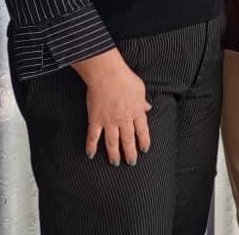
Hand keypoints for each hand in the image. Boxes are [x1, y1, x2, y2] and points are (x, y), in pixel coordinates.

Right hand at [72, 48, 151, 166]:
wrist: (107, 74)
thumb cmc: (124, 78)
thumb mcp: (140, 89)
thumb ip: (143, 101)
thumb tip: (148, 107)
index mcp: (136, 111)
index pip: (142, 131)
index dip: (144, 141)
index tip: (144, 149)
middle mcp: (124, 119)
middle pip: (128, 140)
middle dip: (130, 153)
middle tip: (131, 163)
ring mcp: (109, 121)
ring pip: (112, 142)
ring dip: (114, 154)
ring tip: (115, 163)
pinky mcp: (95, 119)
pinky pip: (93, 136)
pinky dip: (91, 146)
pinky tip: (91, 154)